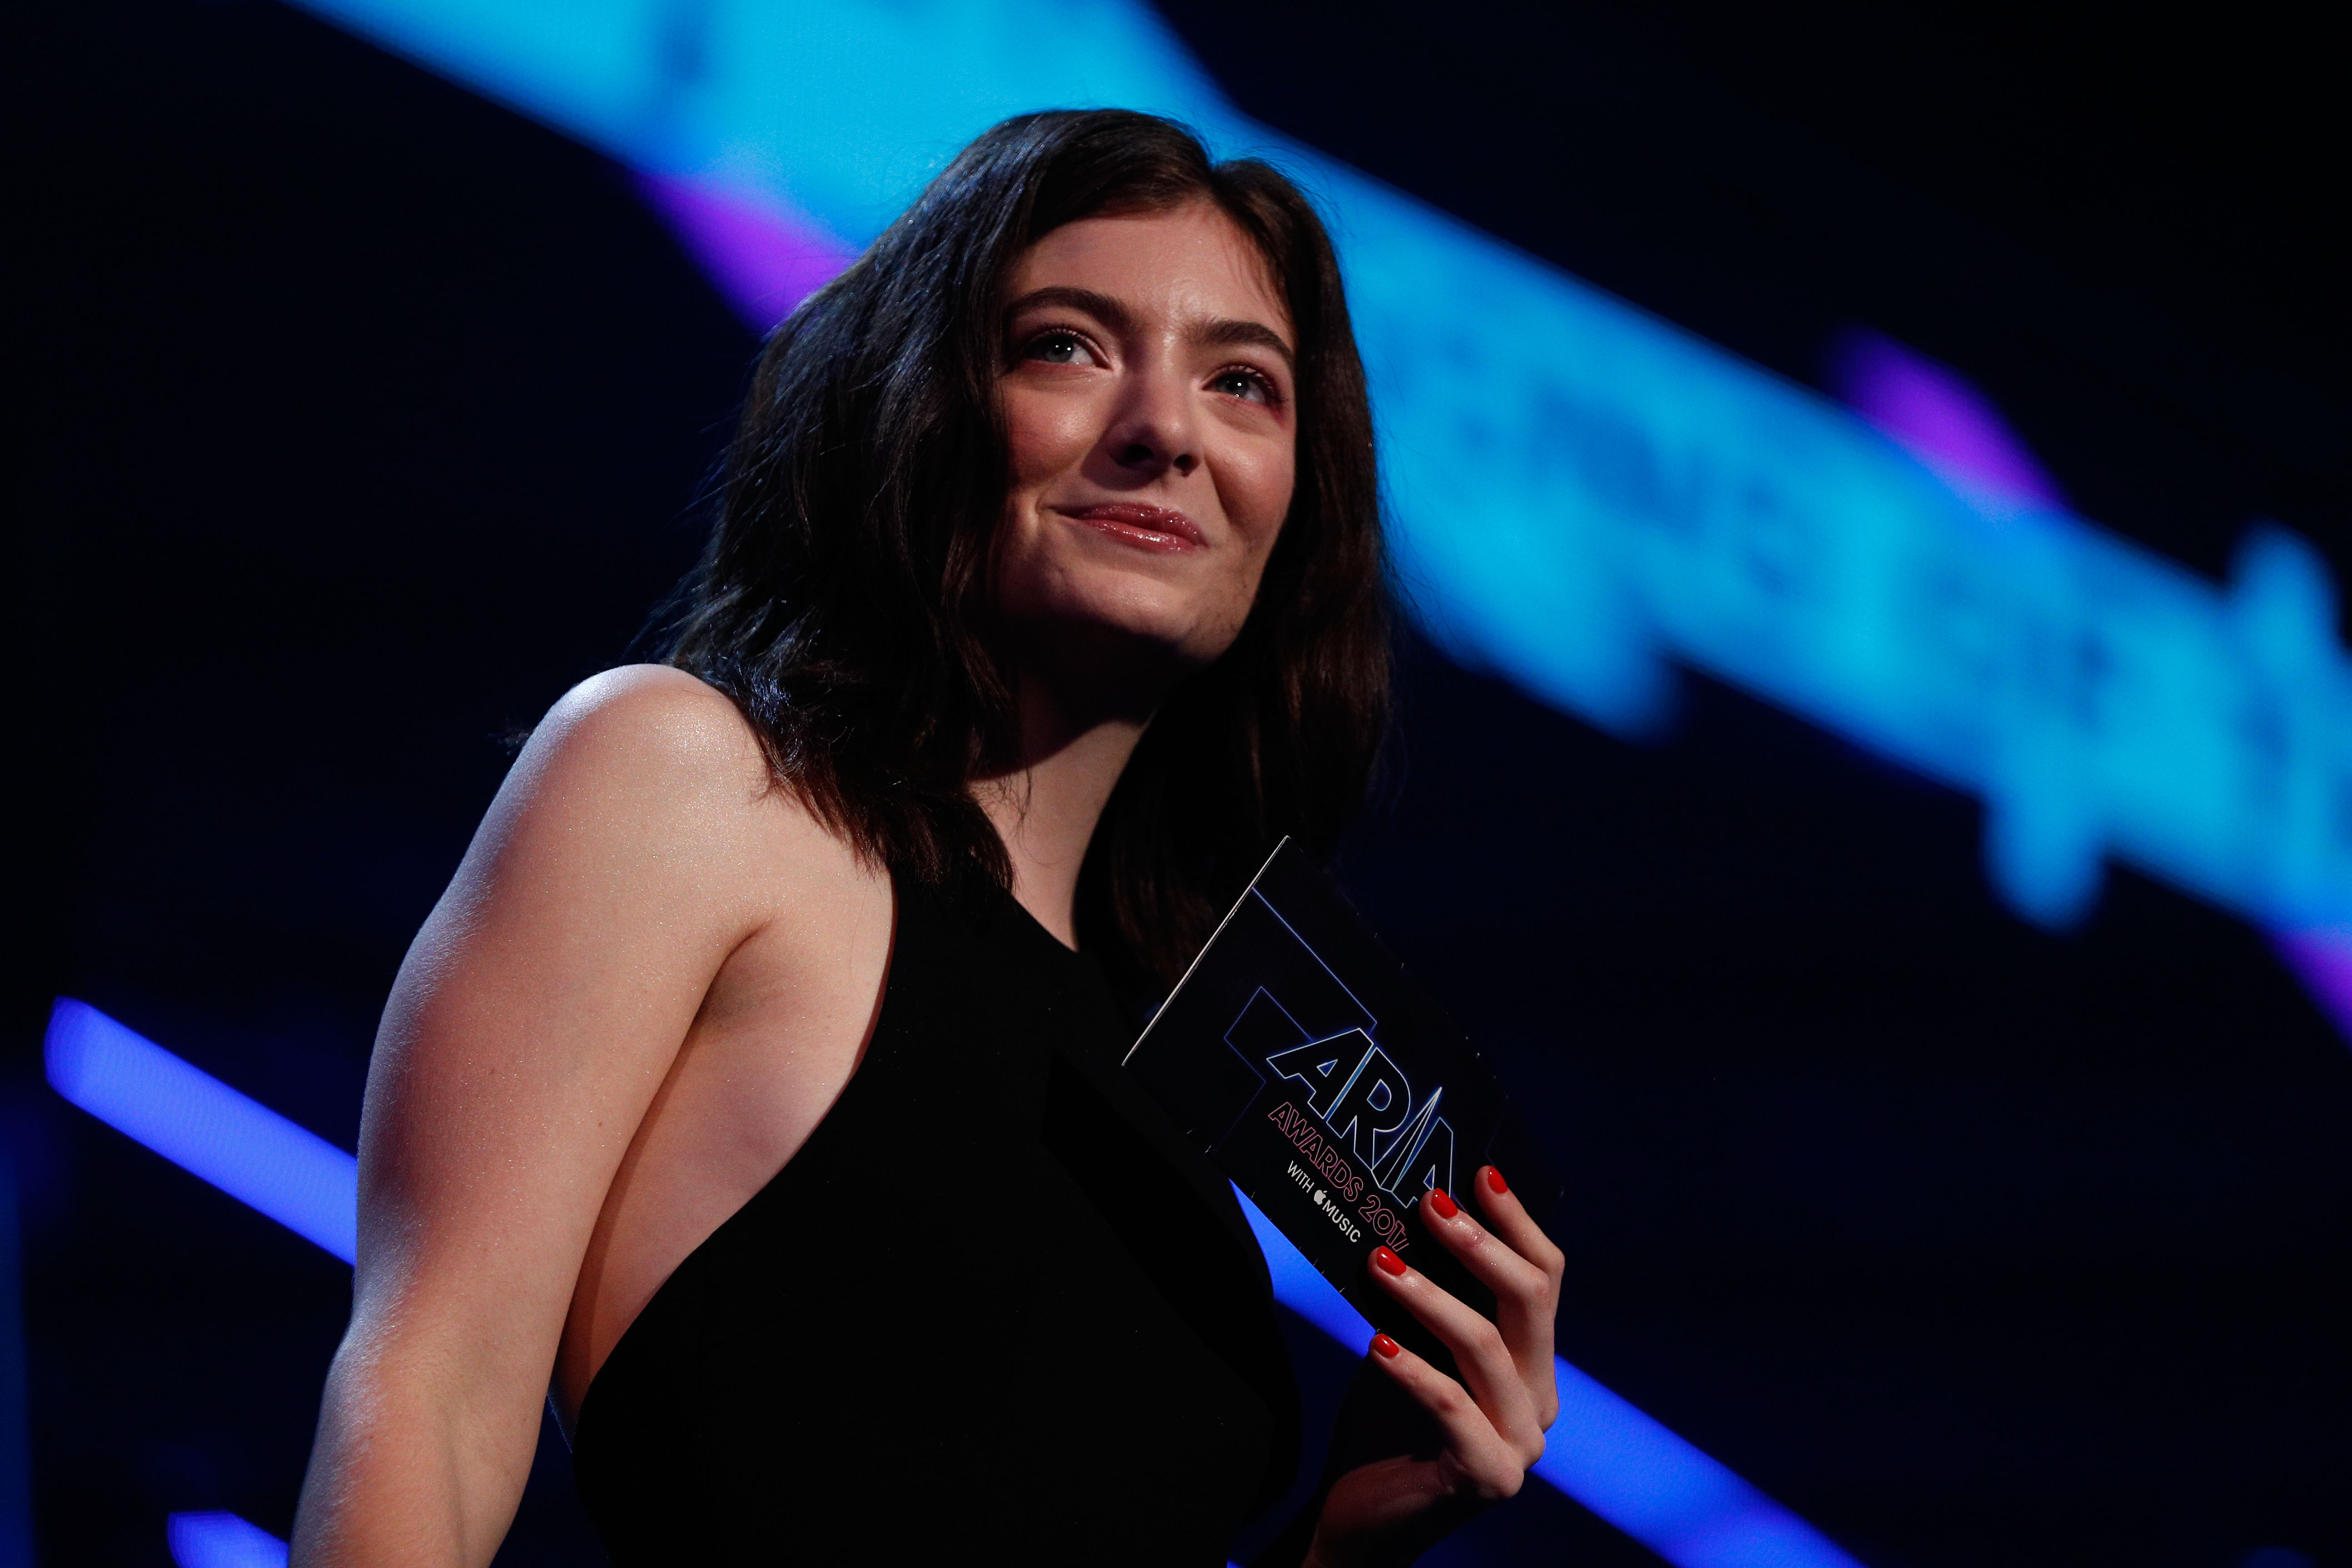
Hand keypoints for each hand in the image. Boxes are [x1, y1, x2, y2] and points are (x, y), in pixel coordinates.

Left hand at [1302, 1166, 1563, 1567]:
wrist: (1360, 1519)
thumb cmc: (1384, 1424)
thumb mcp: (1410, 1345)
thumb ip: (1427, 1298)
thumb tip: (1409, 1215)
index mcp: (1533, 1366)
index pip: (1545, 1279)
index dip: (1517, 1222)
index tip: (1482, 1172)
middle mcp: (1541, 1402)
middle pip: (1531, 1302)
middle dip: (1480, 1244)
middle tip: (1430, 1203)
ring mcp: (1522, 1444)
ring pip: (1487, 1347)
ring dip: (1430, 1297)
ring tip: (1381, 1262)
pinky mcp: (1490, 1477)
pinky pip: (1452, 1405)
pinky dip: (1412, 1368)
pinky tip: (1376, 1342)